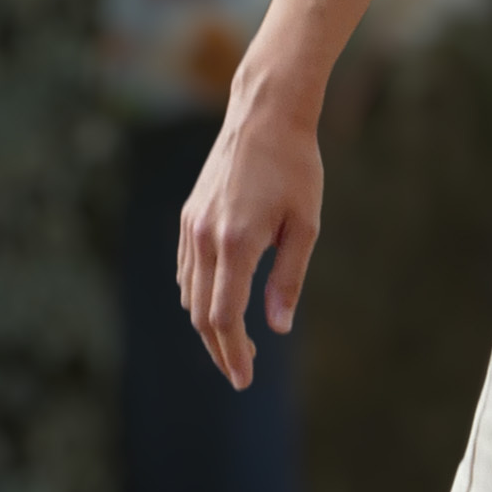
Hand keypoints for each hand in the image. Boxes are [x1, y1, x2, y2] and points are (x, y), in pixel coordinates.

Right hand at [177, 71, 323, 388]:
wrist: (266, 112)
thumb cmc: (296, 165)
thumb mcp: (305, 223)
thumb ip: (289, 278)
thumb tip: (277, 327)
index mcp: (236, 243)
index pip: (224, 318)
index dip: (233, 354)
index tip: (245, 378)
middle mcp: (205, 238)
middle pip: (202, 315)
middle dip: (220, 350)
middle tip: (243, 371)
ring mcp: (192, 226)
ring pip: (190, 295)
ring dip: (209, 325)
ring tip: (237, 342)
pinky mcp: (189, 215)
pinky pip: (186, 270)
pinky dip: (199, 296)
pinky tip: (220, 303)